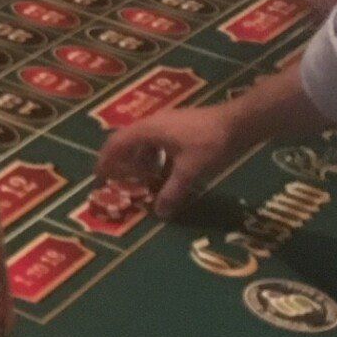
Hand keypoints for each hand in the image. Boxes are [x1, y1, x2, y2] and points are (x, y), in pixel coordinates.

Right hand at [97, 104, 235, 217]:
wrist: (238, 123)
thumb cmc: (209, 144)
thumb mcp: (190, 172)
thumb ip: (172, 192)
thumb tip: (158, 214)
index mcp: (147, 131)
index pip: (116, 144)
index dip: (105, 161)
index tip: (99, 177)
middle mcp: (152, 124)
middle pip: (127, 142)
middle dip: (121, 161)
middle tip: (119, 181)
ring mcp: (167, 123)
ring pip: (144, 142)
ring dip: (140, 160)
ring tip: (144, 180)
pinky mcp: (180, 126)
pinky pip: (157, 142)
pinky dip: (155, 157)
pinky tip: (166, 171)